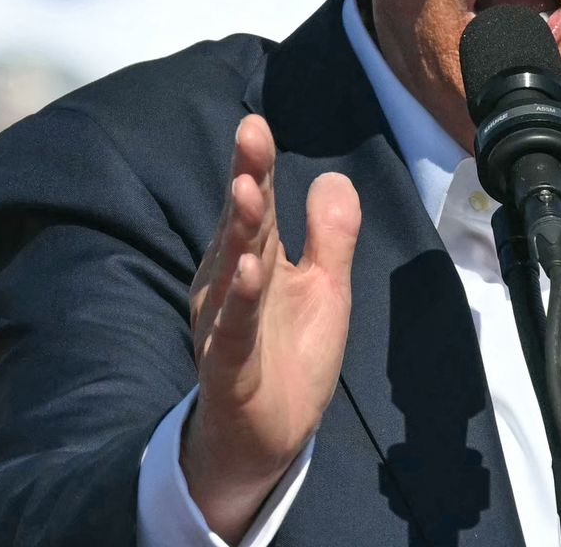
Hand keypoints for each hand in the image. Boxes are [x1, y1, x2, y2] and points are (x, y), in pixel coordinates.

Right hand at [182, 114, 360, 537]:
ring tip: (247, 190)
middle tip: (251, 134)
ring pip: (234, 269)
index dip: (257, 164)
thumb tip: (334, 175)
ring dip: (239, 230)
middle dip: (246, 178)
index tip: (256, 122)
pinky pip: (234, 331)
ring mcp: (227, 324)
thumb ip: (330, 235)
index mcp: (253, 259)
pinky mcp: (230, 367)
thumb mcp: (325, 288)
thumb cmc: (290, 355)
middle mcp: (231, 283)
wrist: (270, 437)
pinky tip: (249, 271)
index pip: (258, 204)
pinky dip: (241, 301)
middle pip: (243, 224)